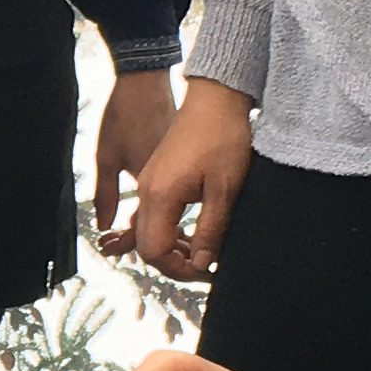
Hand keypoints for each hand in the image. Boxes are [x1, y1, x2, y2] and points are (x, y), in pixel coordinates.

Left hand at [91, 69, 174, 237]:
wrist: (148, 78)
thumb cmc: (127, 111)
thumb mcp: (107, 155)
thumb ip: (105, 194)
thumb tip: (105, 224)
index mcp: (157, 188)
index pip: (153, 239)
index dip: (132, 248)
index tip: (115, 249)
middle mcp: (172, 186)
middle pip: (165, 234)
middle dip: (149, 248)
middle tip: (117, 246)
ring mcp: (183, 176)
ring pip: (174, 219)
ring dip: (161, 234)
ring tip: (127, 235)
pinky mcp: (187, 167)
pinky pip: (181, 203)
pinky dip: (169, 215)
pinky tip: (153, 211)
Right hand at [127, 77, 256, 277]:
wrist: (215, 100)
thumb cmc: (222, 137)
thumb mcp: (224, 190)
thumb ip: (210, 230)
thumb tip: (201, 263)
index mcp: (159, 196)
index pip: (153, 251)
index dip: (177, 269)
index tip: (203, 271)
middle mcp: (147, 191)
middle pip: (146, 244)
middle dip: (172, 262)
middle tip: (203, 266)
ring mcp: (149, 182)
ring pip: (149, 230)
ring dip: (171, 246)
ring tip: (200, 250)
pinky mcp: (157, 176)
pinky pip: (154, 213)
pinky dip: (168, 229)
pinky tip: (191, 230)